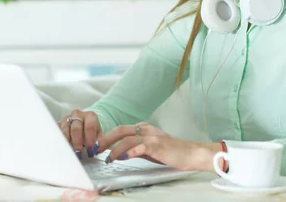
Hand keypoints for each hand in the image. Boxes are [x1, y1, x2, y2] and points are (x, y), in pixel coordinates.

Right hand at [58, 109, 101, 158]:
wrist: (84, 127)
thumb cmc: (92, 132)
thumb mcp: (100, 136)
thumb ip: (102, 141)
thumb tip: (97, 147)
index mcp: (90, 116)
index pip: (90, 126)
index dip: (90, 138)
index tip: (90, 149)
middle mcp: (78, 115)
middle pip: (76, 128)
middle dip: (77, 142)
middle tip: (79, 153)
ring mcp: (67, 118)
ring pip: (65, 129)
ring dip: (67, 142)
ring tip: (70, 151)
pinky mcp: (59, 124)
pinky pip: (57, 131)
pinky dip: (59, 140)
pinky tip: (62, 148)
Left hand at [96, 122, 218, 170]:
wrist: (191, 153)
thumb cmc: (171, 152)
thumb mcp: (150, 149)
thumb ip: (135, 148)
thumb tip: (118, 153)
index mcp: (143, 129)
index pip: (120, 129)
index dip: (106, 137)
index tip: (96, 145)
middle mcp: (146, 130)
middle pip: (120, 130)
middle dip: (105, 139)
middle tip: (94, 149)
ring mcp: (152, 136)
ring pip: (127, 138)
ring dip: (114, 148)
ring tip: (107, 158)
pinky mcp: (157, 145)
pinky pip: (140, 146)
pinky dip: (129, 151)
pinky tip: (122, 157)